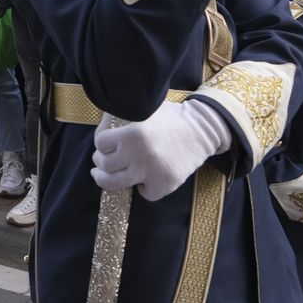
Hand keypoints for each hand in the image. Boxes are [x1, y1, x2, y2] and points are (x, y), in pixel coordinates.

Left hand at [90, 99, 231, 201]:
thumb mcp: (144, 109)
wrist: (202, 130)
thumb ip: (123, 116)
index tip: (104, 143)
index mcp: (132, 134)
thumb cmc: (171, 118)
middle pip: (104, 165)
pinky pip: (144, 193)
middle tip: (102, 158)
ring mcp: (152, 172)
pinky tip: (143, 177)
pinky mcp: (165, 185)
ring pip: (114, 184)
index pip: (100, 143)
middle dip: (100, 160)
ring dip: (106, 179)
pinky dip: (142, 187)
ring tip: (102, 175)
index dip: (101, 142)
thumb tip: (101, 122)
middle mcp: (139, 155)